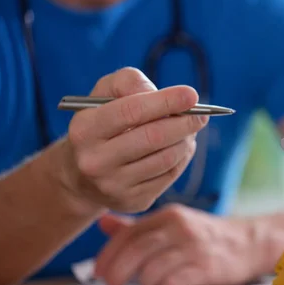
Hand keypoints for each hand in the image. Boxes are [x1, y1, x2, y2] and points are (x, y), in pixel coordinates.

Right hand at [59, 67, 207, 212]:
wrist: (82, 175)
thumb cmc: (101, 122)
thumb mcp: (104, 94)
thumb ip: (128, 82)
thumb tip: (160, 93)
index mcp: (85, 129)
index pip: (132, 110)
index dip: (166, 101)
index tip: (192, 94)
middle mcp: (95, 161)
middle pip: (154, 137)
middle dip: (184, 123)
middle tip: (201, 114)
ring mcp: (114, 186)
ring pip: (166, 158)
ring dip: (186, 140)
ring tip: (190, 129)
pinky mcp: (132, 201)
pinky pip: (170, 175)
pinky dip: (182, 157)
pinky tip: (181, 147)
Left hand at [94, 205, 262, 284]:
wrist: (250, 242)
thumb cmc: (206, 236)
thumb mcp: (173, 225)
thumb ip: (138, 226)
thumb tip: (104, 223)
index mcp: (168, 216)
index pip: (128, 233)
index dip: (108, 255)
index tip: (100, 271)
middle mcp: (180, 227)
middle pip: (136, 250)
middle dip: (118, 272)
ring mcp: (194, 247)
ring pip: (153, 269)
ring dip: (144, 283)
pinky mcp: (206, 266)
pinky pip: (174, 282)